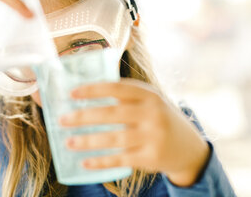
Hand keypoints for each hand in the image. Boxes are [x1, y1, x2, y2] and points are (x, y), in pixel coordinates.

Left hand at [58, 79, 209, 186]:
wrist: (189, 147)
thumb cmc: (161, 119)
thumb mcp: (152, 102)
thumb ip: (128, 97)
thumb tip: (89, 96)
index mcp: (150, 95)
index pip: (117, 88)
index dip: (93, 90)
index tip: (72, 93)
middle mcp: (152, 114)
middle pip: (111, 113)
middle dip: (83, 117)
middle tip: (62, 120)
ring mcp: (153, 136)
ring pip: (113, 138)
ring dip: (87, 141)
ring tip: (68, 142)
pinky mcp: (151, 158)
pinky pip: (120, 159)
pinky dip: (101, 161)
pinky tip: (85, 162)